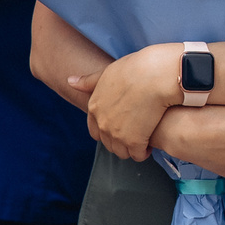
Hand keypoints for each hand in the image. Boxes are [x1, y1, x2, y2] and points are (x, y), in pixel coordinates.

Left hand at [72, 46, 196, 160]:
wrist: (155, 75)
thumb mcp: (108, 73)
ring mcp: (117, 134)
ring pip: (122, 152)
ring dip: (132, 149)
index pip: (96, 131)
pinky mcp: (134, 141)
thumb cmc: (135, 69)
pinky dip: (144, 151)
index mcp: (94, 107)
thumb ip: (90, 81)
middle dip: (121, 142)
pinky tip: (151, 142)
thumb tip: (70, 81)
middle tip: (136, 133)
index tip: (123, 126)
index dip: (110, 131)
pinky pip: (137, 155)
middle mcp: (102, 123)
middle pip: (109, 144)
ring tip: (144, 139)